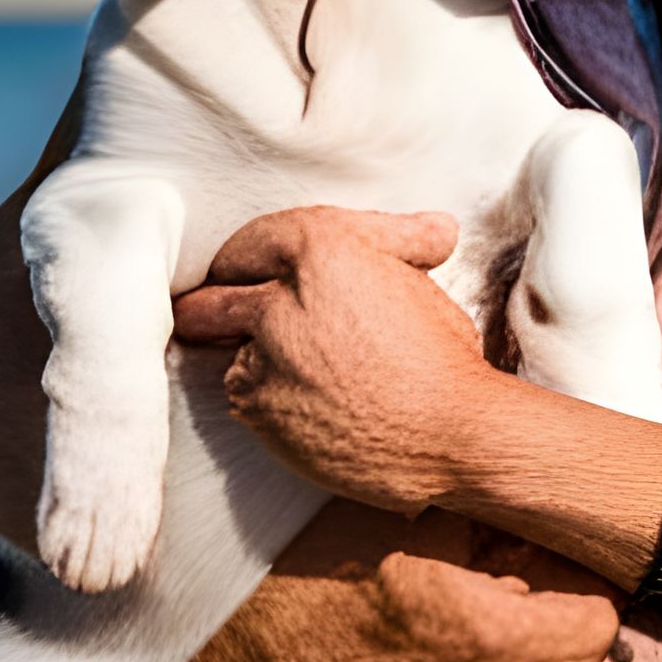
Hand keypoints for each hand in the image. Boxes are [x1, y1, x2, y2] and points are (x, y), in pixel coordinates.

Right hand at [128, 498, 621, 661]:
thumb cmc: (318, 581)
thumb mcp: (403, 521)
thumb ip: (486, 517)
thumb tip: (549, 506)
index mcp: (481, 630)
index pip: (596, 615)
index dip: (584, 572)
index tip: (559, 549)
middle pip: (589, 660)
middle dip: (576, 611)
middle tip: (535, 573)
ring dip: (558, 654)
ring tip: (515, 609)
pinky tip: (491, 651)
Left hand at [170, 206, 497, 513]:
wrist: (451, 435)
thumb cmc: (442, 355)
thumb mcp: (420, 278)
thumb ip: (396, 241)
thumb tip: (427, 226)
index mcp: (318, 251)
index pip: (250, 241)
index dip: (249, 259)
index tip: (248, 271)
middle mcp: (277, 301)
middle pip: (210, 297)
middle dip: (218, 304)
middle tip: (244, 315)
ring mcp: (261, 361)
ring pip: (225, 347)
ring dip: (250, 352)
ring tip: (301, 366)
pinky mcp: (258, 410)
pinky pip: (245, 395)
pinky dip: (268, 395)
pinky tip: (312, 400)